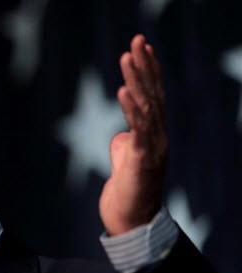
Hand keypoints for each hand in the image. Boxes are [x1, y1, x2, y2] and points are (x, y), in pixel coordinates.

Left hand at [100, 34, 168, 235]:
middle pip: (153, 93)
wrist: (131, 222)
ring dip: (136, 80)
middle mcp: (158, 136)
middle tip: (137, 40)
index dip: (148, 71)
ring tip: (127, 57)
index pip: (153, 95)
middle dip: (144, 66)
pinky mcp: (143, 159)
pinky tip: (122, 90)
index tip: (141, 48)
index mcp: (153, 134)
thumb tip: (122, 135)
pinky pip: (138, 128)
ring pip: (146, 106)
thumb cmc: (128, 192)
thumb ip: (127, 143)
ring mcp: (153, 147)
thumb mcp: (126, 160)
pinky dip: (131, 108)